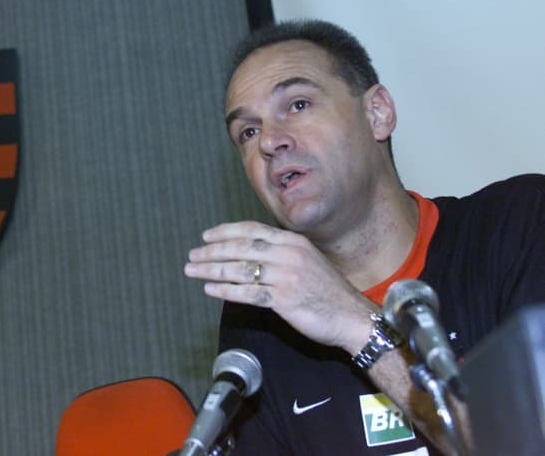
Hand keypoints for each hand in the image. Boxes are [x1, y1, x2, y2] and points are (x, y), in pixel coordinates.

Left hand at [185, 221, 375, 352]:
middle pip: (241, 247)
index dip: (226, 232)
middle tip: (193, 255)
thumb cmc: (329, 292)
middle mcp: (288, 254)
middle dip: (212, 251)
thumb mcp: (307, 261)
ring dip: (212, 270)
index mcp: (293, 242)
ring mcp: (286, 276)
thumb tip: (251, 252)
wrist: (353, 317)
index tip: (207, 236)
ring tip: (193, 271)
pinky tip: (210, 290)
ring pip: (240, 269)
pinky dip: (226, 291)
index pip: (252, 230)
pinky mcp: (284, 299)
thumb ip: (282, 253)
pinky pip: (248, 292)